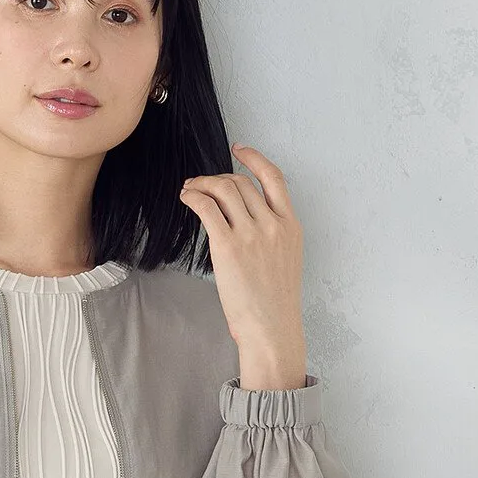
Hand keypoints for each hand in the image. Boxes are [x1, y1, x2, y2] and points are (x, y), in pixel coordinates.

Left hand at [179, 144, 306, 385]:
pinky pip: (207, 208)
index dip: (255, 158)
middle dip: (217, 178)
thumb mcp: (284, 262)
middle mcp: (273, 224)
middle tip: (200, 184)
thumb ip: (269, 237)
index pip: (274, 179)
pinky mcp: (228, 246)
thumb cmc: (274, 304)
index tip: (239, 149)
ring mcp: (252, 234)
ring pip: (224, 189)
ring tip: (189, 190)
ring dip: (202, 184)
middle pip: (241, 183)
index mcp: (291, 226)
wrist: (271, 328)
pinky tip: (186, 198)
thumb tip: (241, 224)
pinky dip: (194, 197)